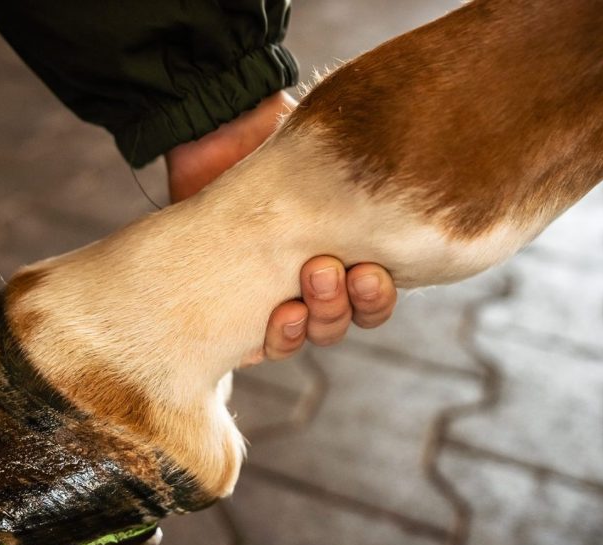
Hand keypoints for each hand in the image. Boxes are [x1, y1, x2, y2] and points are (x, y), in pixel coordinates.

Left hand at [164, 91, 397, 363]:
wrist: (201, 141)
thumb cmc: (261, 140)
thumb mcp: (317, 143)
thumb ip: (358, 154)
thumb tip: (401, 148)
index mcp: (344, 246)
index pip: (376, 292)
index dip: (379, 294)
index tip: (371, 270)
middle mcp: (315, 279)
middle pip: (356, 316)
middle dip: (361, 301)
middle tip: (346, 271)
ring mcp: (278, 298)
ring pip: (321, 332)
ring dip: (326, 315)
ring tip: (313, 276)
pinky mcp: (239, 314)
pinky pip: (271, 346)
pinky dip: (283, 337)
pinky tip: (282, 314)